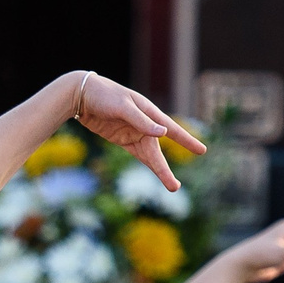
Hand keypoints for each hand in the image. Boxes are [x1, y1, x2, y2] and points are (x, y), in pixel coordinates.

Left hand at [75, 73, 205, 191]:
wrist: (81, 94)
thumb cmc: (104, 95)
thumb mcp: (122, 106)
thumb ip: (141, 121)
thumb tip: (162, 133)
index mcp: (149, 112)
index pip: (171, 129)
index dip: (186, 141)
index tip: (202, 151)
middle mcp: (144, 124)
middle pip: (158, 151)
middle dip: (165, 170)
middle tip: (175, 187)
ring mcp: (133, 133)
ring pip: (149, 156)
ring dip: (159, 170)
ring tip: (172, 186)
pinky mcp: (121, 139)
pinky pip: (137, 154)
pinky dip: (147, 163)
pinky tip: (157, 171)